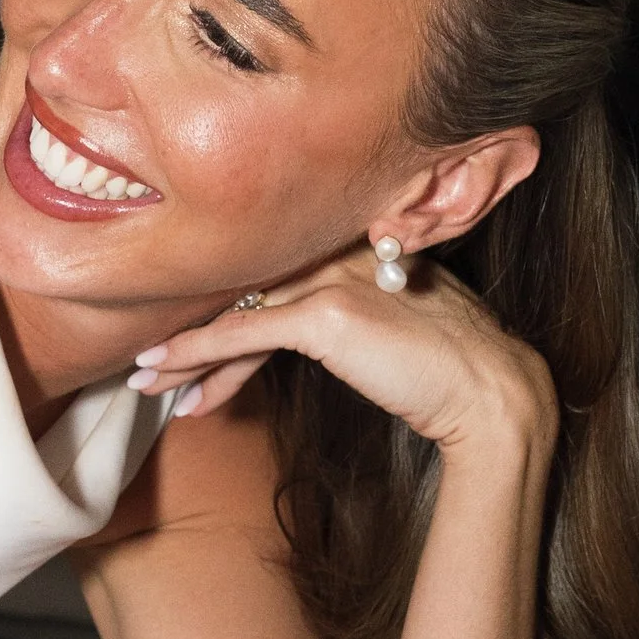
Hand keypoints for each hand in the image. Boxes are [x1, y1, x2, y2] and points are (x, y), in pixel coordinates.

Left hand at [130, 243, 558, 467]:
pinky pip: (244, 333)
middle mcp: (341, 250)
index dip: (230, 305)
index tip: (194, 340)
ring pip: (238, 308)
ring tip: (146, 378)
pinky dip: (200, 352)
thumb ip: (362, 314)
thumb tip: (332, 337)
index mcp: (359, 245)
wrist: (493, 392)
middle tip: (150, 361)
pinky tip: (167, 373)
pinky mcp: (326, 317)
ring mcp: (333, 279)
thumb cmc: (456, 368)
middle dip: (196, 328)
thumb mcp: (401, 325)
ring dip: (185, 348)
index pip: (276, 270)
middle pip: (249, 286)